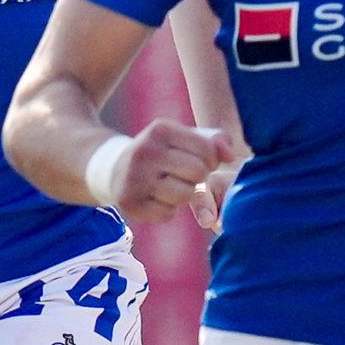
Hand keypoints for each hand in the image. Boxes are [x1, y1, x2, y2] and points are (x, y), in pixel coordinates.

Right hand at [97, 119, 238, 225]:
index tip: (197, 160)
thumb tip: (231, 156)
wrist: (113, 169)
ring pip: (184, 196)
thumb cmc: (162, 153)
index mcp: (161, 130)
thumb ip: (214, 141)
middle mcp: (145, 151)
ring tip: (170, 187)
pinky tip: (155, 199)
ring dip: (184, 195)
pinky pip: (167, 214)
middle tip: (184, 176)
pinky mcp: (128, 202)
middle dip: (198, 178)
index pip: (208, 150)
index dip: (211, 160)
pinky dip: (167, 210)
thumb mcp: (183, 138)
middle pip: (198, 173)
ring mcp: (134, 178)